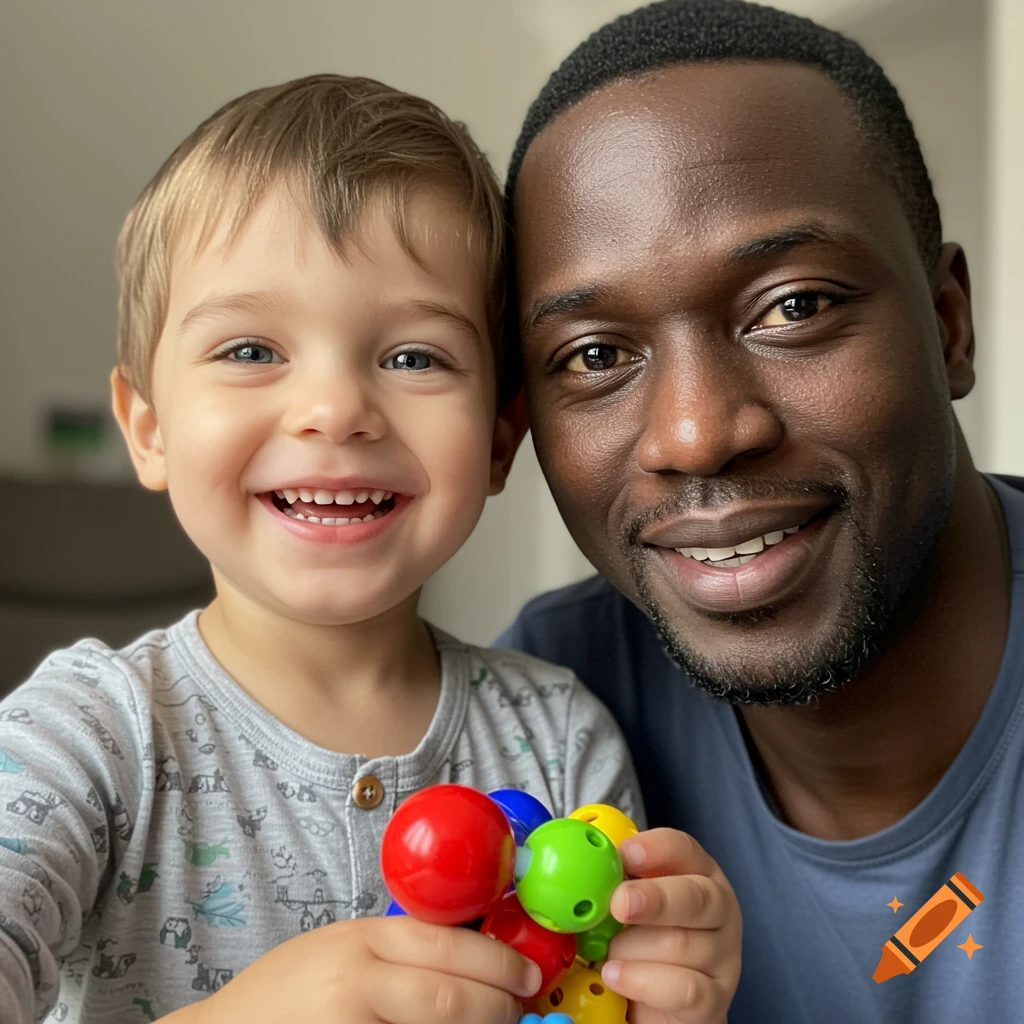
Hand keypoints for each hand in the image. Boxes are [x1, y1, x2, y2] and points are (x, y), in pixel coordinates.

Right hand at [184, 915, 541, 1023]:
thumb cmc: (281, 995)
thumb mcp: (339, 950)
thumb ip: (394, 950)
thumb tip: (472, 954)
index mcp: (357, 940)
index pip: (445, 942)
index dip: (496, 960)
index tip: (525, 975)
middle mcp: (354, 983)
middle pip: (449, 996)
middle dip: (497, 1007)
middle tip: (518, 1011)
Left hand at [601, 829, 741, 1023]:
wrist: (656, 1000)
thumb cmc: (639, 940)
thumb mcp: (626, 904)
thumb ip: (614, 882)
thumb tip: (584, 865)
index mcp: (696, 873)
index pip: (684, 850)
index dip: (656, 849)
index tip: (625, 854)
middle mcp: (718, 911)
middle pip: (695, 896)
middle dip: (654, 898)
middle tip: (619, 903)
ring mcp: (722, 957)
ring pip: (681, 944)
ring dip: (632, 949)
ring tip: (606, 954)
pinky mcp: (715, 1000)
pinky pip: (683, 989)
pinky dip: (642, 981)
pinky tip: (615, 976)